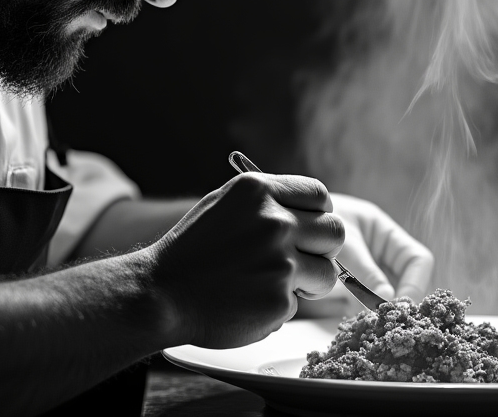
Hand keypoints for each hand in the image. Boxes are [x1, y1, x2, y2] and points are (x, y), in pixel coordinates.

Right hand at [148, 172, 343, 348]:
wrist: (162, 293)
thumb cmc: (192, 250)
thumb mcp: (225, 206)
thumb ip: (267, 203)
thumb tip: (308, 211)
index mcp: (259, 192)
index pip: (319, 196)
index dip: (319, 215)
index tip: (308, 229)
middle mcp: (274, 222)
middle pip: (336, 232)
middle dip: (323, 249)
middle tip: (301, 261)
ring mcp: (280, 262)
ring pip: (327, 273)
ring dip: (307, 282)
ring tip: (270, 283)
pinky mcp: (279, 300)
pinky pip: (297, 303)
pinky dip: (277, 307)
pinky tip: (247, 301)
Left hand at [298, 194, 432, 316]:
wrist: (281, 229)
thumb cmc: (310, 222)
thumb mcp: (342, 244)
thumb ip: (363, 269)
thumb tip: (387, 300)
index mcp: (385, 233)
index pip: (418, 259)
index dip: (415, 283)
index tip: (401, 305)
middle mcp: (380, 254)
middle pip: (406, 282)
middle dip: (399, 302)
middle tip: (387, 321)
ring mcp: (366, 272)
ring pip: (386, 298)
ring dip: (380, 312)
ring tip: (368, 324)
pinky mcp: (350, 289)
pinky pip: (364, 306)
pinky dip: (362, 317)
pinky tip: (354, 325)